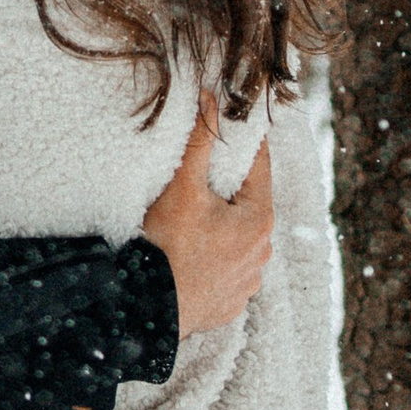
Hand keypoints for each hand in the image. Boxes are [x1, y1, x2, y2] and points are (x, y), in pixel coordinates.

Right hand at [141, 97, 272, 337]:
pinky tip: (190, 254)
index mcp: (259, 219)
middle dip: (229, 190)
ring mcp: (249, 282)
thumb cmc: (166, 247)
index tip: (237, 125)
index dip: (246, 143)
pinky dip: (214, 259)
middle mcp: (262, 252)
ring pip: (239, 241)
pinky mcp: (231, 304)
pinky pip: (227, 271)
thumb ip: (200, 140)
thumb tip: (211, 98)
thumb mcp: (183, 187)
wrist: (147, 311)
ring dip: (222, 228)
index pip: (260, 167)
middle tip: (204, 175)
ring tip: (193, 220)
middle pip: (249, 206)